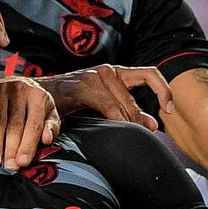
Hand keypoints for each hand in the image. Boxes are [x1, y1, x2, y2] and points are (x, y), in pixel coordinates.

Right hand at [0, 76, 60, 169]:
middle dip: (10, 148)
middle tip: (8, 166)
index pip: (33, 125)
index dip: (28, 145)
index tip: (22, 163)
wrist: (24, 84)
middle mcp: (20, 91)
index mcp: (38, 97)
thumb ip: (52, 127)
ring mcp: (2, 90)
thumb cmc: (37, 106)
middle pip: (14, 125)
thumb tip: (47, 139)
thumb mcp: (50, 114)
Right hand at [55, 65, 174, 131]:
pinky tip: (115, 132)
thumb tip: (154, 124)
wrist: (38, 95)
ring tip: (128, 138)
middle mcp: (107, 71)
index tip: (169, 109)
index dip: (164, 90)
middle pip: (134, 100)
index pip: (150, 75)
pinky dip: (117, 122)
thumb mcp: (104, 103)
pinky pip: (109, 109)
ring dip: (128, 124)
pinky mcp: (85, 87)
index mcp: (115, 72)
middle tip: (144, 137)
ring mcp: (96, 77)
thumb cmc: (70, 100)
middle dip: (139, 122)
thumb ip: (128, 110)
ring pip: (123, 106)